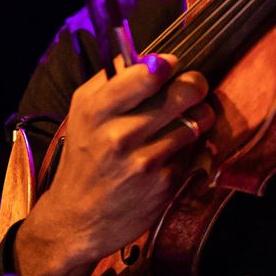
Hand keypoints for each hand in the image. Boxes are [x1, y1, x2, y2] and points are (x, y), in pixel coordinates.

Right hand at [14, 54, 213, 275]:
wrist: (78, 219)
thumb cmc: (85, 157)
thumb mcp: (83, 112)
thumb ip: (112, 81)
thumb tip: (149, 56)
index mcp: (96, 110)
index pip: (146, 73)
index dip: (167, 64)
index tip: (171, 65)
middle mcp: (119, 135)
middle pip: (183, 92)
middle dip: (194, 85)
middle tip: (192, 88)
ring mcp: (145, 162)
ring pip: (196, 121)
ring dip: (197, 117)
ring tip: (185, 119)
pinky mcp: (164, 184)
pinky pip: (194, 150)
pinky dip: (190, 146)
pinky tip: (174, 149)